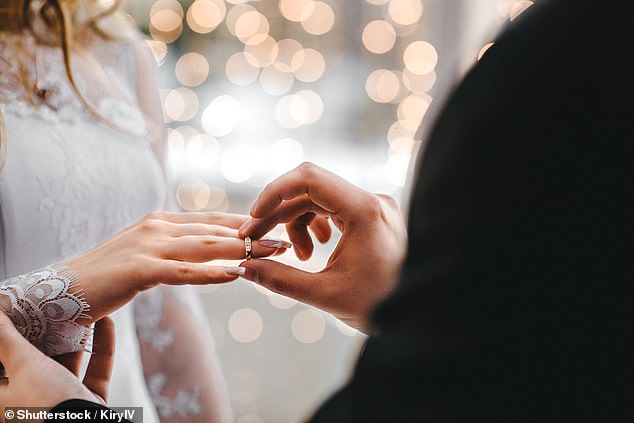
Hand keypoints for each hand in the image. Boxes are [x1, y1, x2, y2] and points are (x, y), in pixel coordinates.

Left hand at [0, 311, 114, 415]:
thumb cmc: (48, 404)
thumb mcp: (23, 364)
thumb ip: (6, 338)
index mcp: (1, 398)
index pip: (0, 362)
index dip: (7, 336)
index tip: (18, 310)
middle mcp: (27, 401)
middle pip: (33, 361)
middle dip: (46, 333)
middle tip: (51, 306)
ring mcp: (59, 403)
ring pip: (65, 365)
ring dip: (76, 339)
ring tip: (81, 311)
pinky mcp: (86, 403)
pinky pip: (94, 371)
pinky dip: (102, 348)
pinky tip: (107, 323)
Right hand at [66, 212, 289, 323]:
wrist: (65, 288)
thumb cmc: (110, 274)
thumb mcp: (147, 253)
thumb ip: (176, 247)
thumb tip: (209, 248)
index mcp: (162, 221)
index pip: (213, 219)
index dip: (247, 223)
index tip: (277, 227)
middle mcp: (158, 226)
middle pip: (215, 230)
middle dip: (254, 234)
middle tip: (287, 240)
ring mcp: (148, 246)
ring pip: (205, 246)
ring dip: (243, 249)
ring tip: (272, 253)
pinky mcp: (138, 270)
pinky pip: (183, 272)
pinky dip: (212, 273)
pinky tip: (236, 274)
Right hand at [238, 163, 406, 331]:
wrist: (417, 315)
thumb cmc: (379, 305)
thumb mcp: (324, 294)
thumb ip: (279, 279)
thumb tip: (242, 267)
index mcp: (364, 210)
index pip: (308, 178)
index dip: (274, 192)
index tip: (253, 217)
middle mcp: (371, 200)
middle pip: (310, 188)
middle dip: (279, 212)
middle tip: (256, 240)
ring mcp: (374, 206)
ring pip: (320, 199)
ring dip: (297, 222)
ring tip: (298, 256)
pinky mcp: (373, 216)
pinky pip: (334, 208)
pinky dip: (315, 225)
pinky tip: (314, 250)